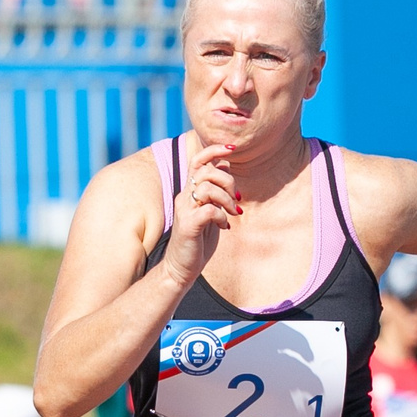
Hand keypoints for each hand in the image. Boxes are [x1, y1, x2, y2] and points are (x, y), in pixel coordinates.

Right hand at [164, 144, 239, 285]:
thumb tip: (226, 166)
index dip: (214, 150)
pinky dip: (221, 215)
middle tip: (236, 199)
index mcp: (189, 191)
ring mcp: (185, 210)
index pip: (198, 161)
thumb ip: (216, 191)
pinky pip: (209, 209)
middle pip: (206, 171)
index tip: (232, 149)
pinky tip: (223, 226)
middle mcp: (184, 197)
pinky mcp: (188, 225)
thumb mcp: (210, 211)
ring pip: (207, 188)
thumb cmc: (198, 241)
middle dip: (228, 181)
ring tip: (232, 214)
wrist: (181, 268)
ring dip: (226, 199)